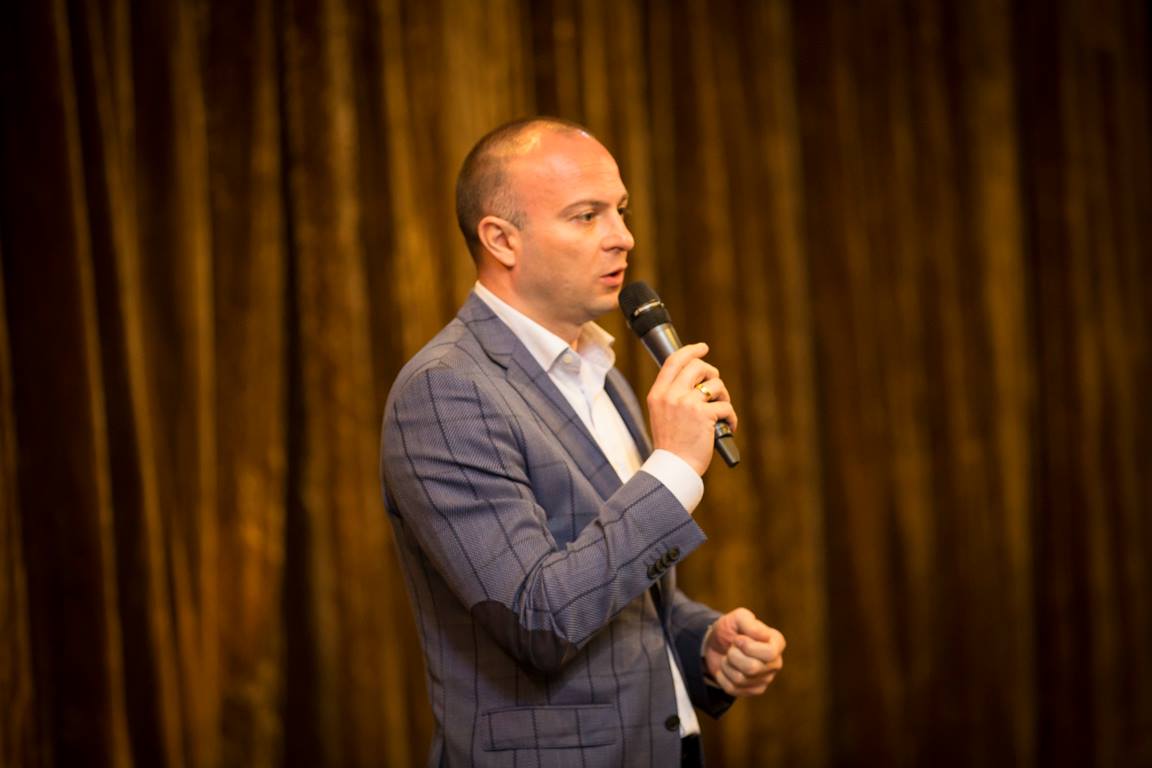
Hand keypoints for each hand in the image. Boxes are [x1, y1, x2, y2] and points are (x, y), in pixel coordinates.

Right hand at [646, 343, 737, 475]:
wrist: (674, 467)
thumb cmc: (671, 444)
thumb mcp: (661, 414)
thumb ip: (673, 395)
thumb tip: (697, 380)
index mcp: (658, 393)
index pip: (674, 361)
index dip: (690, 351)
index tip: (702, 347)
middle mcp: (671, 395)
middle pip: (698, 366)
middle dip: (712, 374)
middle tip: (716, 387)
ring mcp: (687, 403)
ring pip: (716, 384)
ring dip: (723, 397)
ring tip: (721, 413)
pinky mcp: (704, 414)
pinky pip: (725, 406)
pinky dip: (730, 417)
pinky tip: (727, 427)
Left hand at [703, 607, 784, 696]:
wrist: (716, 645)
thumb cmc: (730, 629)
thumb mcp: (737, 617)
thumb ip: (749, 621)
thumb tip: (764, 637)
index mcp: (776, 643)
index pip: (769, 653)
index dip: (748, 646)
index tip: (737, 638)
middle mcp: (775, 662)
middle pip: (753, 668)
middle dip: (733, 655)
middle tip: (731, 648)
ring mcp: (766, 678)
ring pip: (741, 679)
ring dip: (726, 665)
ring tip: (728, 657)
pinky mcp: (754, 690)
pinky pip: (733, 689)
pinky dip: (722, 677)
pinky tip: (726, 669)